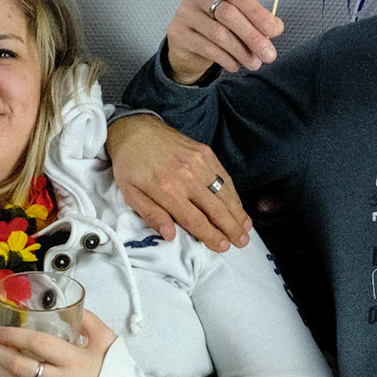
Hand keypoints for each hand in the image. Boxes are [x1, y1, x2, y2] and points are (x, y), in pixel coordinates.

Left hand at [107, 114, 250, 249]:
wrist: (135, 129)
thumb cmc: (130, 164)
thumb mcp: (130, 193)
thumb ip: (151, 215)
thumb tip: (170, 236)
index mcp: (167, 189)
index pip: (196, 220)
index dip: (212, 236)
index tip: (223, 247)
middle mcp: (187, 176)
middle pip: (216, 209)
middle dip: (231, 228)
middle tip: (241, 243)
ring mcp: (199, 162)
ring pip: (225, 193)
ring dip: (237, 212)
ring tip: (245, 228)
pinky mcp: (205, 152)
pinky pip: (224, 176)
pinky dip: (233, 193)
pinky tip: (237, 205)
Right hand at [164, 0, 284, 84]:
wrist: (188, 42)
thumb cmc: (218, 24)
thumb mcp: (240, 17)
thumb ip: (259, 20)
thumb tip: (276, 27)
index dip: (257, 12)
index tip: (273, 30)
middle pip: (229, 14)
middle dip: (252, 36)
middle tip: (269, 54)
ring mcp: (185, 12)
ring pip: (218, 34)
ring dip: (241, 52)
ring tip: (255, 64)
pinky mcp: (178, 33)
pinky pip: (206, 48)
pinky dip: (225, 59)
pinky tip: (236, 65)